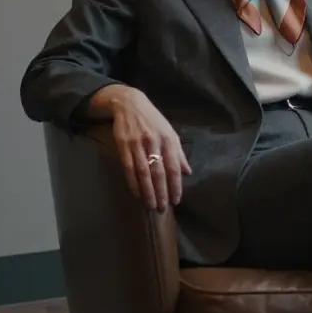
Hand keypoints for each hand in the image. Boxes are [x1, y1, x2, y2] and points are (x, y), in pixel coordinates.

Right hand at [92, 84, 191, 210]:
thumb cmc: (153, 120)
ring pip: (143, 172)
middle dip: (161, 192)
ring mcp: (138, 144)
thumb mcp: (170, 132)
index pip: (173, 167)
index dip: (175, 185)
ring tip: (151, 205)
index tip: (176, 200)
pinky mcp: (123, 145)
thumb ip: (179, 153)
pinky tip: (136, 193)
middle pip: (158, 172)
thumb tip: (188, 172)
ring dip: (147, 191)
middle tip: (162, 208)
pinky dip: (133, 182)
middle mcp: (154, 142)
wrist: (130, 104)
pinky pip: (129, 168)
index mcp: (169, 139)